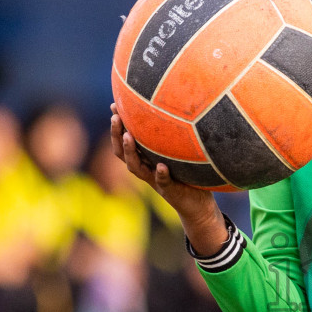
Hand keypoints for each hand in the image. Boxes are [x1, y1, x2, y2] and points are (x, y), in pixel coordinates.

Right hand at [110, 106, 225, 256]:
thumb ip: (171, 138)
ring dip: (131, 151)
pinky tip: (161, 166)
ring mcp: (155, 180)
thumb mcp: (176, 154)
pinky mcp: (169, 190)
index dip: (116, 126)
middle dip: (116, 135)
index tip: (113, 106)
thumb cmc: (187, 175)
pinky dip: (160, 174)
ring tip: (128, 136)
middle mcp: (145, 169)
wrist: (197, 205)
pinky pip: (163, 181)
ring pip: (136, 167)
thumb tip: (175, 107)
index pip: (124, 141)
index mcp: (145, 159)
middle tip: (115, 117)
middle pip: (122, 153)